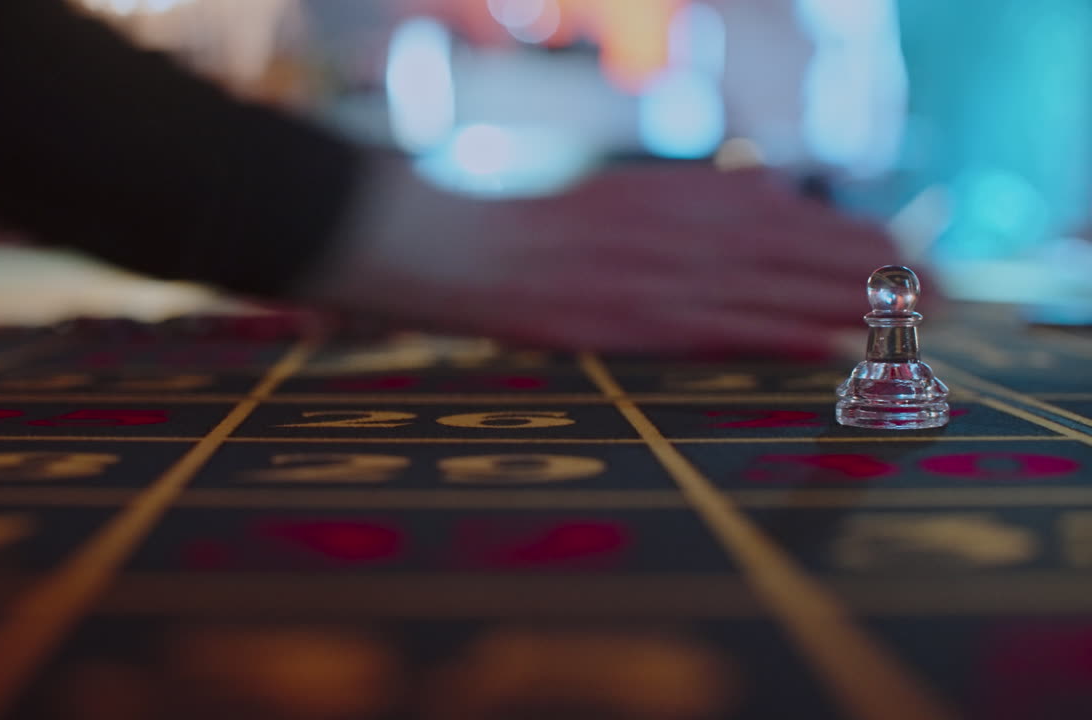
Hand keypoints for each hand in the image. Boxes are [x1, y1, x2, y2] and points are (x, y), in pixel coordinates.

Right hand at [300, 158, 898, 355]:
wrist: (473, 248)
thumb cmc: (547, 225)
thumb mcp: (634, 190)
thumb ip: (705, 191)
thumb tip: (769, 184)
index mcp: (692, 197)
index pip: (798, 217)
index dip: (860, 238)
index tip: (909, 253)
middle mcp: (694, 231)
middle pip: (807, 251)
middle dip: (882, 272)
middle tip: (946, 290)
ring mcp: (672, 277)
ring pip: (784, 290)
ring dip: (856, 307)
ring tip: (919, 320)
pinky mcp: (647, 322)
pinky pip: (735, 331)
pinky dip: (790, 337)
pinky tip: (838, 348)